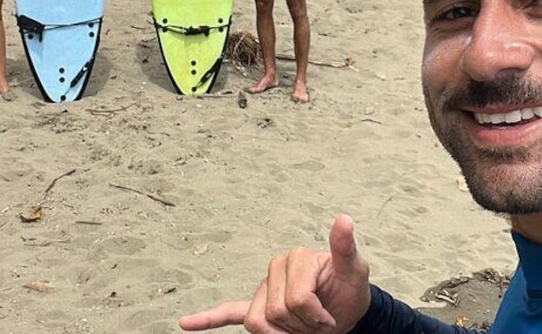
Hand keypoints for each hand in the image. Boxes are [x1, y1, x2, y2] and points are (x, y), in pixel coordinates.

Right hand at [179, 215, 371, 332]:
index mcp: (295, 258)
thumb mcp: (354, 271)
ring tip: (300, 326)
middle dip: (300, 327)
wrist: (345, 308)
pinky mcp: (255, 304)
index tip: (331, 317)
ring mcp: (263, 287)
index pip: (296, 300)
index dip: (316, 318)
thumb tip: (344, 219)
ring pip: (257, 322)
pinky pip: (228, 311)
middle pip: (276, 312)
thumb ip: (344, 248)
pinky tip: (187, 323)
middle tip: (318, 323)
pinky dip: (207, 319)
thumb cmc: (349, 289)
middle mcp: (276, 267)